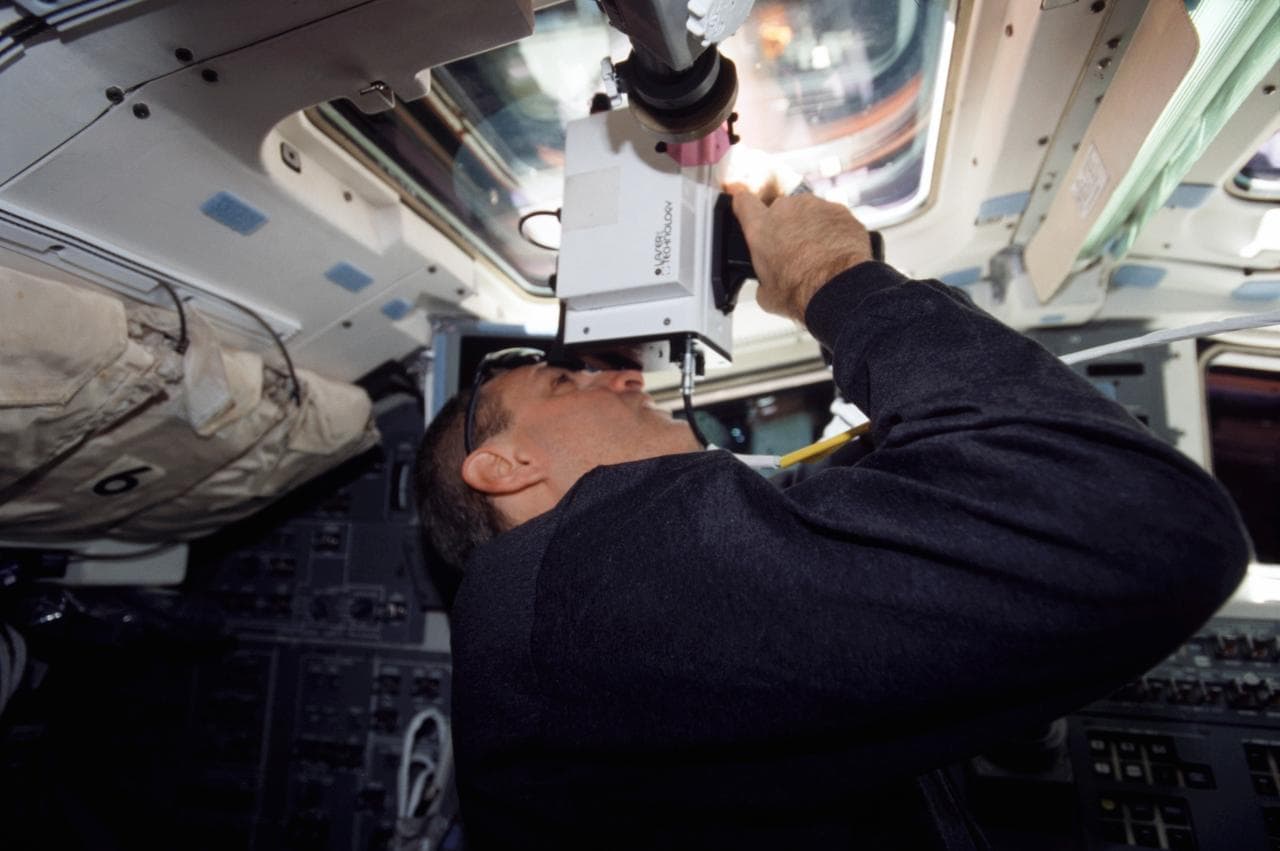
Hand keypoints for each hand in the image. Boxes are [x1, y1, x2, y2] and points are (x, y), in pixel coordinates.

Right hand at [728, 185, 873, 321]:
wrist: (840, 289)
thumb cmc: (801, 291)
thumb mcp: (767, 295)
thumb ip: (763, 279)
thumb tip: (768, 283)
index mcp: (761, 227)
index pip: (743, 202)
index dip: (746, 207)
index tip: (748, 212)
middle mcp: (786, 209)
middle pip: (780, 209)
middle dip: (785, 224)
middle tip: (792, 250)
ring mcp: (816, 206)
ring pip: (808, 212)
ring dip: (810, 227)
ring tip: (818, 255)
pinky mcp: (841, 210)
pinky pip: (832, 218)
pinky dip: (833, 231)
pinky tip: (837, 252)